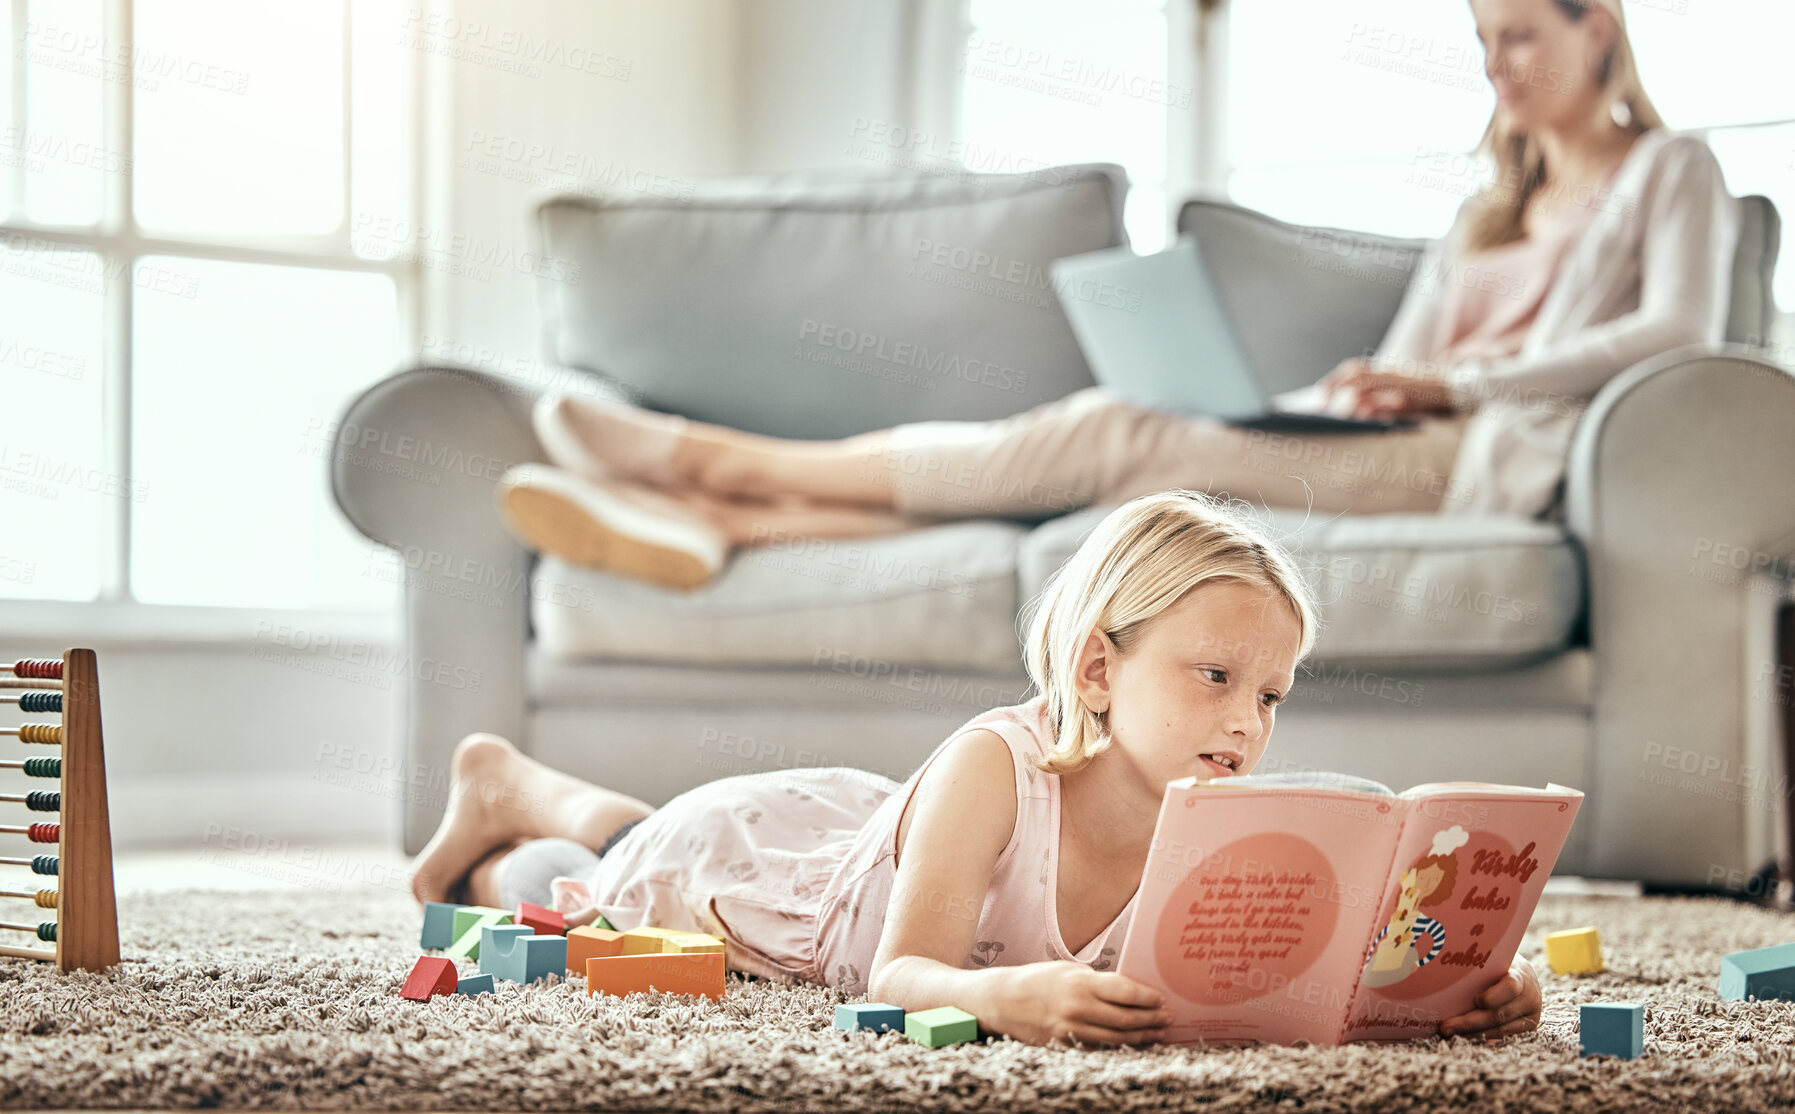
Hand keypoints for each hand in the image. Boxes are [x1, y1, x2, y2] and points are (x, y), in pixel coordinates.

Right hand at [990, 960, 1169, 1046]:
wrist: (1002, 1000)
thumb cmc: (1037, 980)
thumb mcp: (1068, 970)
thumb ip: (1097, 981)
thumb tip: (1129, 990)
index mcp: (1079, 983)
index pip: (1124, 992)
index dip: (1147, 997)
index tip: (1161, 998)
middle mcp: (1077, 1009)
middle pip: (1125, 1019)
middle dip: (1150, 1019)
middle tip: (1166, 1018)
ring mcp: (1071, 1031)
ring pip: (1116, 1038)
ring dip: (1141, 1036)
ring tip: (1157, 1033)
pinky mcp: (1065, 1045)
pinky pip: (1099, 1048)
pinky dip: (1120, 1046)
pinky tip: (1132, 1043)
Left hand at [1317, 358, 1454, 420]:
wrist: (1453, 388)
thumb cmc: (1423, 391)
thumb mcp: (1399, 384)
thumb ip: (1380, 390)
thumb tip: (1354, 406)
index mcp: (1387, 370)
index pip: (1356, 368)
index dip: (1337, 377)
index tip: (1323, 390)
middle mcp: (1391, 375)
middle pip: (1357, 375)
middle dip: (1336, 387)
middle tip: (1322, 403)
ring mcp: (1398, 386)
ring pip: (1367, 386)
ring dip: (1348, 398)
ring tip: (1336, 412)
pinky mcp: (1408, 399)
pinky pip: (1385, 402)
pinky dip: (1371, 407)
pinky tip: (1360, 416)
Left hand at [1439, 955, 1541, 1041]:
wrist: (1519, 973)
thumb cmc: (1496, 964)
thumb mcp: (1491, 960)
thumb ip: (1476, 966)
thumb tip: (1442, 970)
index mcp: (1521, 975)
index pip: (1510, 987)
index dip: (1493, 996)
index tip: (1476, 1000)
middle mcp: (1530, 997)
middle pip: (1499, 1014)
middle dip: (1470, 1022)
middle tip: (1445, 1027)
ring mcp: (1530, 1016)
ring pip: (1499, 1030)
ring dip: (1473, 1034)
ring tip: (1450, 1034)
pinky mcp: (1526, 1029)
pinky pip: (1503, 1038)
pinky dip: (1482, 1039)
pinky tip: (1464, 1039)